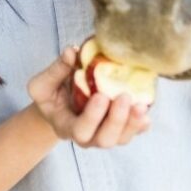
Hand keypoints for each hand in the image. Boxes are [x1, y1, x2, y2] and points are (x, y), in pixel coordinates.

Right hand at [27, 46, 151, 148]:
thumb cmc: (51, 96)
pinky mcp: (118, 129)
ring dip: (133, 123)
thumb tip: (72, 51)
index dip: (92, 117)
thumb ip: (56, 70)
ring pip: (121, 138)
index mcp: (67, 127)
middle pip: (105, 139)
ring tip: (141, 104)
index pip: (81, 130)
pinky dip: (141, 125)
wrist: (59, 107)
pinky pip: (132, 132)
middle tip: (124, 97)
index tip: (100, 95)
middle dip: (117, 120)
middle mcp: (88, 137)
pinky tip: (147, 113)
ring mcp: (104, 135)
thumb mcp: (43, 85)